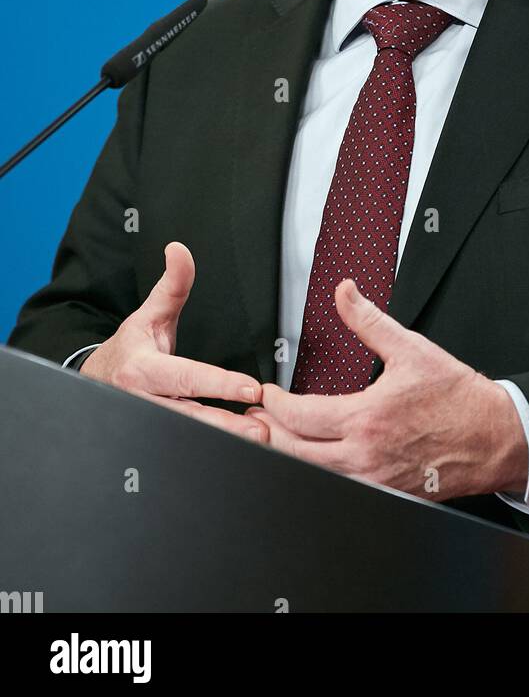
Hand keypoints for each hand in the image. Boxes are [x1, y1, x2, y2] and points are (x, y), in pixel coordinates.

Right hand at [80, 241, 263, 440]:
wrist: (98, 382)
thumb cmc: (131, 349)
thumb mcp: (149, 314)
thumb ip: (172, 284)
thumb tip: (179, 249)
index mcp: (143, 371)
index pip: (186, 377)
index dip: (219, 384)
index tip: (250, 388)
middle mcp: (145, 402)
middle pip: (190, 417)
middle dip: (227, 425)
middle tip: (261, 428)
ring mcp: (150, 424)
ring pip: (189, 436)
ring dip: (224, 439)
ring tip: (259, 440)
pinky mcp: (158, 438)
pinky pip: (187, 443)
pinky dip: (213, 446)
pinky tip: (239, 445)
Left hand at [245, 279, 528, 501]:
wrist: (495, 437)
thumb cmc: (458, 397)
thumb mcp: (411, 348)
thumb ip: (369, 321)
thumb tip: (345, 292)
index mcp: (367, 418)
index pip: (300, 416)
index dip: (274, 405)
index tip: (267, 394)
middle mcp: (365, 456)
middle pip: (295, 452)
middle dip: (269, 434)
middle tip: (255, 420)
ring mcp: (374, 482)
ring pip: (313, 475)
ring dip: (289, 456)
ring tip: (275, 438)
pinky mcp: (386, 495)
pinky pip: (340, 488)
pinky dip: (318, 474)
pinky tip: (313, 461)